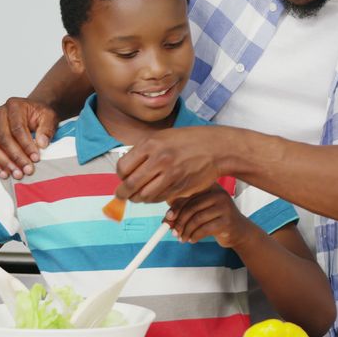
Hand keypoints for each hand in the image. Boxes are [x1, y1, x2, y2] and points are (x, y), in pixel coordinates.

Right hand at [0, 97, 57, 179]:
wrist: (33, 112)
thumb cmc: (40, 114)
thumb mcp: (49, 116)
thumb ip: (47, 129)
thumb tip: (41, 143)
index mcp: (14, 106)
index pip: (17, 128)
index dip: (26, 145)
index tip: (36, 158)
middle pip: (4, 139)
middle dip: (16, 157)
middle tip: (27, 170)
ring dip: (5, 163)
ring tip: (17, 174)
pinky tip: (4, 173)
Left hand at [115, 126, 232, 203]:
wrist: (217, 148)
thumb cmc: (190, 141)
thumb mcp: (163, 137)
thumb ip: (144, 151)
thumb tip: (126, 168)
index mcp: (151, 144)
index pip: (123, 167)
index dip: (120, 176)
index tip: (123, 178)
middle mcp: (158, 159)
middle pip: (130, 185)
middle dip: (123, 194)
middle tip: (122, 195)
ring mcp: (170, 174)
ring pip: (143, 196)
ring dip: (138, 198)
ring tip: (139, 195)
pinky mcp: (179, 187)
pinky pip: (158, 199)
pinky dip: (153, 199)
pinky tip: (155, 194)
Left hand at [164, 184, 257, 248]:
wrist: (239, 231)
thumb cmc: (217, 219)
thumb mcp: (202, 211)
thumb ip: (186, 211)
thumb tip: (167, 219)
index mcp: (210, 187)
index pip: (188, 195)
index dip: (176, 207)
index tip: (168, 218)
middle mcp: (219, 194)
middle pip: (191, 207)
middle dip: (179, 222)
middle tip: (174, 232)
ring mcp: (224, 207)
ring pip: (196, 219)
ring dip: (186, 231)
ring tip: (183, 238)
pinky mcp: (227, 221)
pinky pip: (204, 229)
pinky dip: (194, 236)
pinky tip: (193, 239)